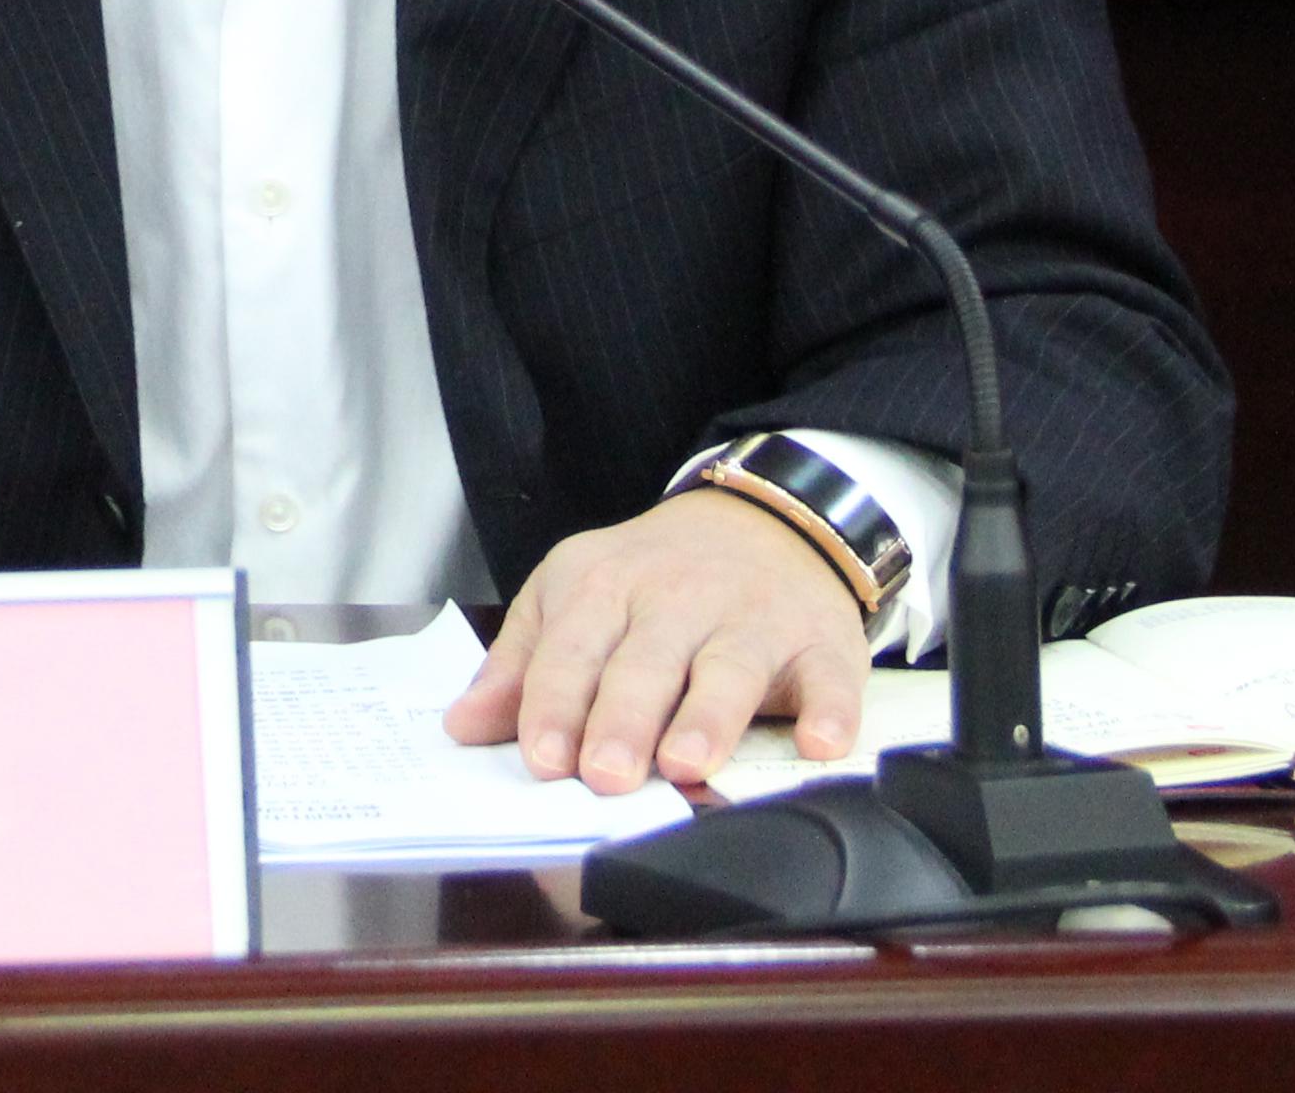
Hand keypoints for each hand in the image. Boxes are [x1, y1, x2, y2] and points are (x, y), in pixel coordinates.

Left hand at [443, 485, 870, 794]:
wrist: (767, 518)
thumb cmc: (658, 579)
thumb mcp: (576, 595)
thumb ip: (524, 664)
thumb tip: (464, 727)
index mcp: (607, 586)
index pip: (572, 648)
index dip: (556, 703)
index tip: (543, 757)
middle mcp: (680, 599)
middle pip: (647, 662)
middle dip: (623, 718)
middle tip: (607, 775)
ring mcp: (754, 620)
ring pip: (729, 669)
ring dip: (709, 716)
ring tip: (687, 763)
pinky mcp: (821, 641)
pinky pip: (830, 679)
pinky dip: (830, 711)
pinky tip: (820, 744)